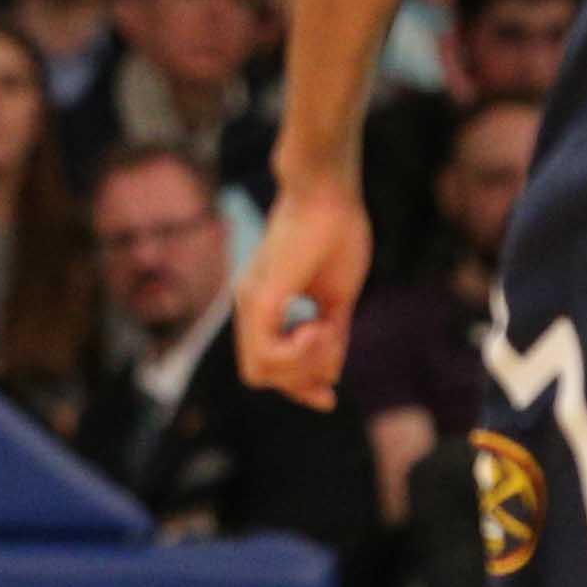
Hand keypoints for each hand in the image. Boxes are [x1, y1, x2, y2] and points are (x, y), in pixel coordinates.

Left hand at [235, 177, 372, 413]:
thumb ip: (331, 336)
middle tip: (333, 341)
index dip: (296, 389)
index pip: (265, 366)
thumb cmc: (337, 230)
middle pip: (262, 375)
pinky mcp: (260, 296)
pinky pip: (267, 353)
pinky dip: (297, 355)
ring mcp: (250, 300)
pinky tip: (319, 328)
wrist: (329, 189)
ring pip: (261, 371)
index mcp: (262, 304)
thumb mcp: (338, 298)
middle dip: (302, 379)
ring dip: (303, 366)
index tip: (329, 397)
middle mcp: (247, 304)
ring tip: (328, 330)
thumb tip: (330, 375)